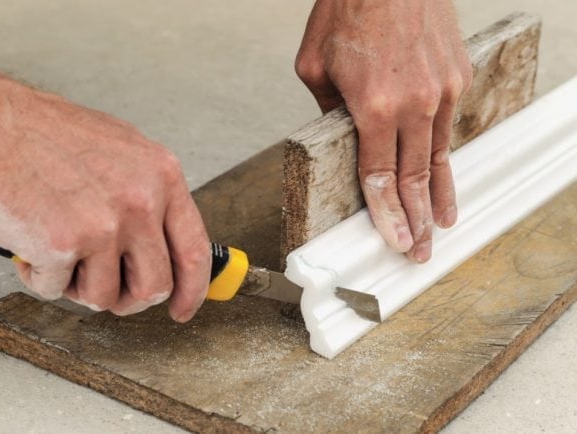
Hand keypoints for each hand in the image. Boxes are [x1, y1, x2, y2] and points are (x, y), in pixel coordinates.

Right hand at [0, 67, 209, 320]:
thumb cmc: (47, 136)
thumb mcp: (124, 154)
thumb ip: (152, 198)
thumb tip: (167, 244)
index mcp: (162, 176)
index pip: (195, 251)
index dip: (192, 290)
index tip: (183, 308)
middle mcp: (142, 201)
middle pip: (155, 286)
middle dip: (129, 299)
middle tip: (108, 290)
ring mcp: (106, 224)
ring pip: (105, 296)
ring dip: (79, 286)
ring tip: (61, 253)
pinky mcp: (65, 244)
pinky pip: (57, 289)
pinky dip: (40, 277)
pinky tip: (32, 244)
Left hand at [296, 0, 472, 261]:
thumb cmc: (348, 8)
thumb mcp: (315, 66)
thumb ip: (328, 113)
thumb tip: (341, 138)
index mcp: (374, 107)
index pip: (380, 178)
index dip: (388, 215)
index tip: (395, 241)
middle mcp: (415, 104)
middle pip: (415, 178)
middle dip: (418, 221)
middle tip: (420, 251)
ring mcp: (442, 90)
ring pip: (439, 158)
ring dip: (440, 196)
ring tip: (442, 225)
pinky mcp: (457, 75)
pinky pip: (449, 126)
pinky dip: (446, 156)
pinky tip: (444, 176)